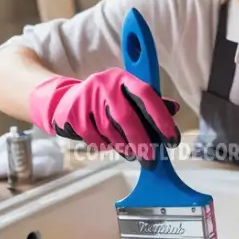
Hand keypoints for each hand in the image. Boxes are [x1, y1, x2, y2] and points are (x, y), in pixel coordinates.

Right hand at [28, 69, 180, 160]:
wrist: (64, 101)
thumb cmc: (104, 100)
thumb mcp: (126, 94)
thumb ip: (149, 102)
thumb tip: (174, 109)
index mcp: (122, 78)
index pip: (146, 94)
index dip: (160, 117)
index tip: (171, 138)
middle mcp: (105, 85)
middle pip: (126, 118)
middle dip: (142, 142)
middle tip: (151, 159)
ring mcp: (87, 100)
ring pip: (110, 131)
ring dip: (124, 147)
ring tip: (132, 154)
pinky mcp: (74, 115)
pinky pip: (95, 138)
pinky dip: (106, 146)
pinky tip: (109, 145)